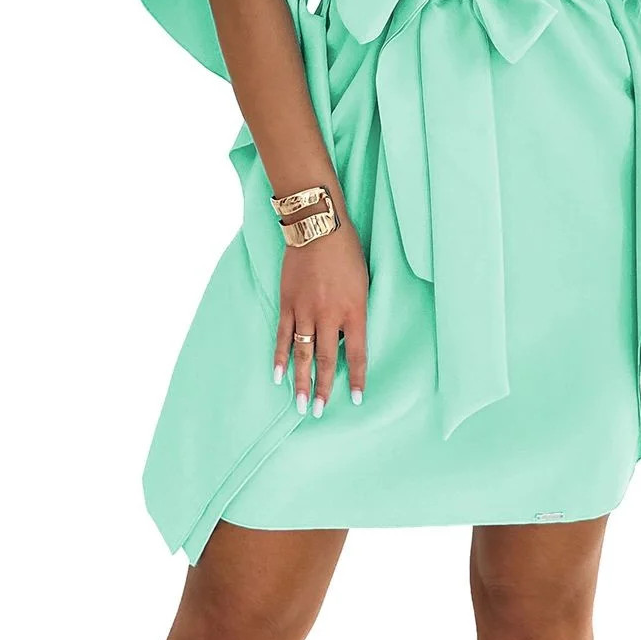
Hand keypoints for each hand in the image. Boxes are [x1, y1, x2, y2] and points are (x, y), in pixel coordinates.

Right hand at [273, 218, 369, 416]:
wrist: (318, 228)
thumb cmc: (347, 252)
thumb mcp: (362, 283)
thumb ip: (355, 312)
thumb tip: (345, 339)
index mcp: (354, 310)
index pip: (358, 353)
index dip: (358, 378)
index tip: (358, 399)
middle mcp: (329, 315)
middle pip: (328, 360)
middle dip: (325, 388)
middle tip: (321, 412)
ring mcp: (305, 310)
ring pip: (303, 353)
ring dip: (302, 381)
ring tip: (301, 404)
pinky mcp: (287, 303)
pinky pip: (282, 336)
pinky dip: (279, 357)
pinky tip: (278, 376)